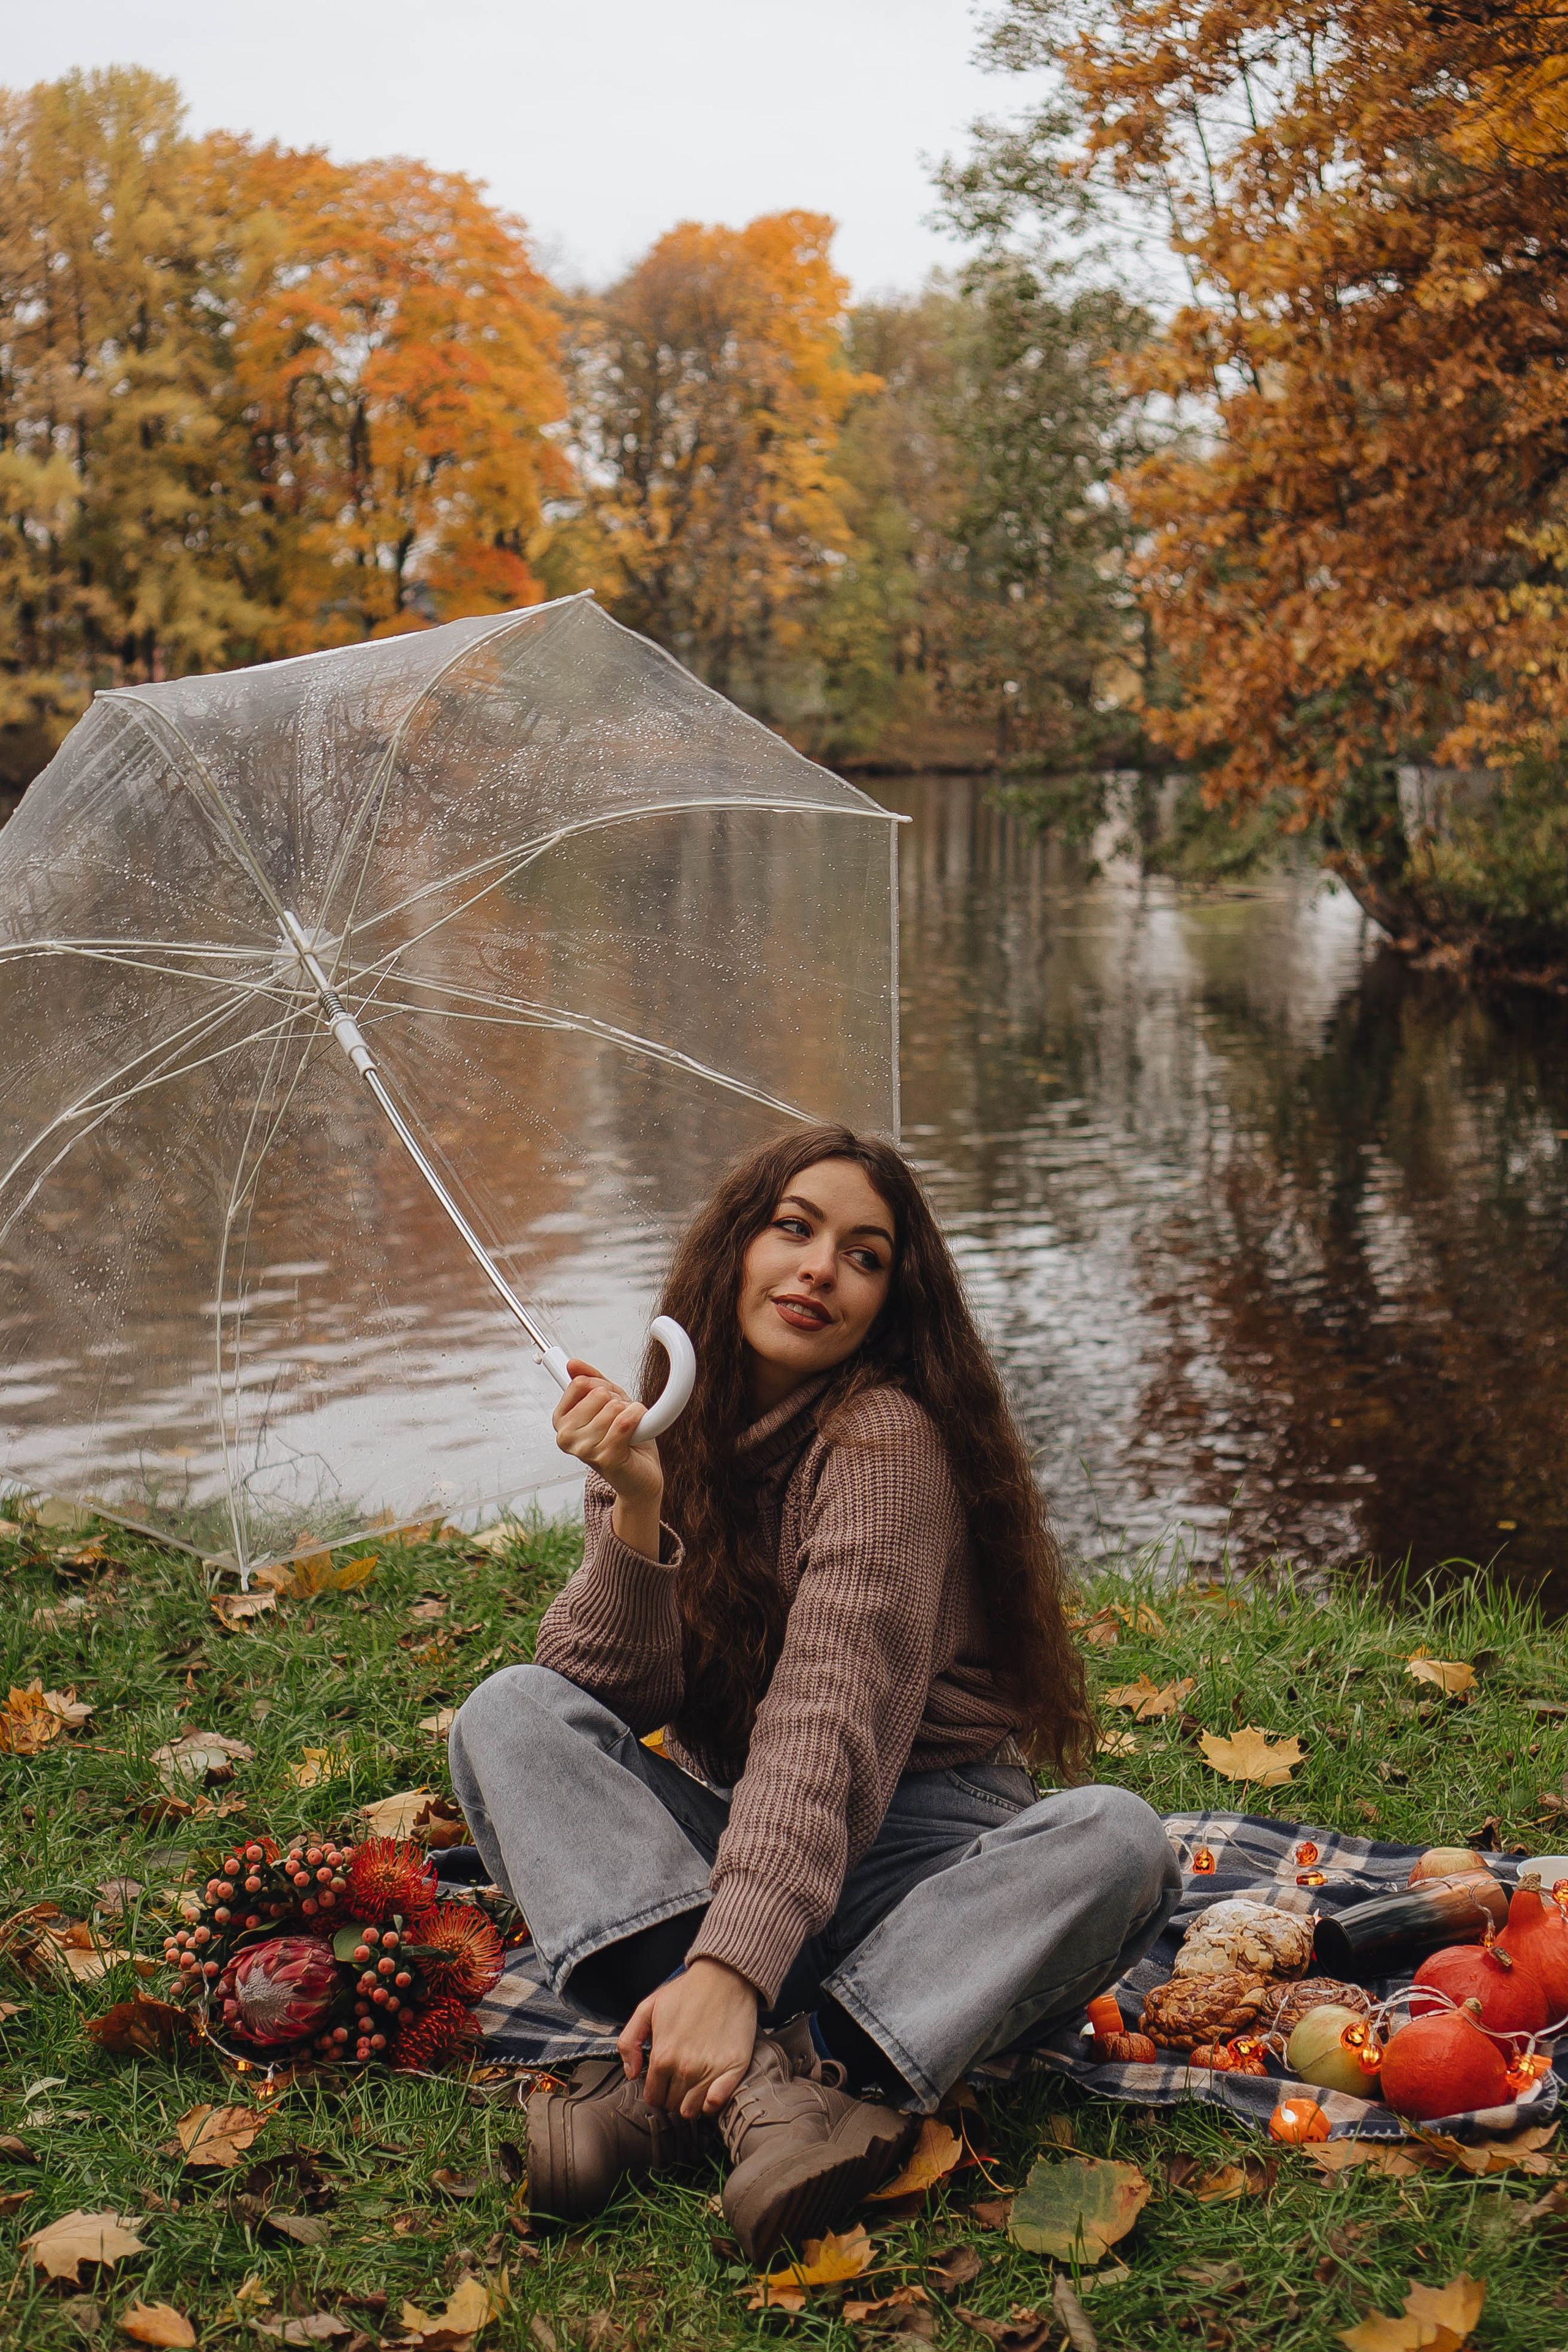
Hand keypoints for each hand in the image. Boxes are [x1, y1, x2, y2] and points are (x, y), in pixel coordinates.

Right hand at [553, 1359, 663, 1557]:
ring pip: (613, 1406)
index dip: (602, 1387)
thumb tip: (572, 1363)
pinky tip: (636, 1432)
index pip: (580, 1383)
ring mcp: (583, 1449)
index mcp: (561, 1421)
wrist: (642, 1476)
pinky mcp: (605, 1458)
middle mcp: (566, 1437)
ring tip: (628, 1431)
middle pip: (598, 1393)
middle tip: (621, 1421)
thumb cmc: (624, 1439)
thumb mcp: (609, 1402)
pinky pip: (625, 1421)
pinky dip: (637, 1419)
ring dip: (630, 1412)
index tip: (607, 1403)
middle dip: (618, 1400)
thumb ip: (592, 1380)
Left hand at [618, 1958, 757, 2117]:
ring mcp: (710, 2070)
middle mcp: (685, 2068)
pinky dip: (711, 2103)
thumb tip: (631, 2073)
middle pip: (672, 2105)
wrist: (725, 1976)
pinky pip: (716, 2104)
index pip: (653, 2097)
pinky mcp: (734, 2068)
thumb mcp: (648, 2007)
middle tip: (679, 2080)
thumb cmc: (687, 1991)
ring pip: (692, 2110)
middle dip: (672, 2096)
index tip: (663, 2082)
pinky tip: (710, 2090)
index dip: (656, 2091)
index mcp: (663, 2056)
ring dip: (690, 2102)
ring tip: (693, 2085)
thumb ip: (629, 2041)